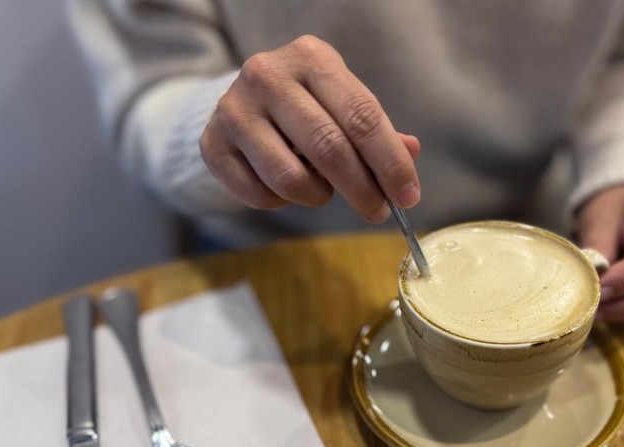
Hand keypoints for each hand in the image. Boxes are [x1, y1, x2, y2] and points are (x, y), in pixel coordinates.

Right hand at [199, 35, 420, 222]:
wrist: (242, 103)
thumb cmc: (305, 106)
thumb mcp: (342, 103)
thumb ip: (374, 130)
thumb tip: (410, 152)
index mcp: (311, 57)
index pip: (362, 115)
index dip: (390, 162)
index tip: (408, 195)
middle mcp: (268, 75)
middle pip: (328, 148)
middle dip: (362, 190)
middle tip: (377, 212)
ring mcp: (235, 109)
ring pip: (291, 178)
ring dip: (318, 196)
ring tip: (322, 189)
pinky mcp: (212, 143)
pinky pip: (260, 194)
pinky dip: (282, 202)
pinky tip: (286, 186)